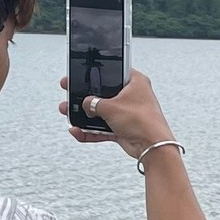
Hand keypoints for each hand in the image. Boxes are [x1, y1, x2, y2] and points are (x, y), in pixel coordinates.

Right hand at [57, 71, 176, 159]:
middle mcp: (133, 96)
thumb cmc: (141, 121)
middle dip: (85, 96)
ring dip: (84, 114)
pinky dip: (90, 131)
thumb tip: (86, 104)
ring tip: (67, 111)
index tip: (81, 73)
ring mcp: (128, 113)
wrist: (152, 147)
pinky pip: (103, 128)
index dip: (97, 73)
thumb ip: (93, 103)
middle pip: (104, 93)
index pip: (114, 72)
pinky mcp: (124, 128)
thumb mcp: (110, 107)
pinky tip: (77, 131)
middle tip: (69, 92)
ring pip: (102, 112)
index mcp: (136, 82)